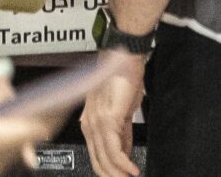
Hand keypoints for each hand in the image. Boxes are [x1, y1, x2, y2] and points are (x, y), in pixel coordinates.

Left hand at [81, 49, 147, 176]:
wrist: (125, 56)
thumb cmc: (123, 75)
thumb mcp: (124, 108)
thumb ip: (123, 131)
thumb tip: (125, 149)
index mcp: (90, 122)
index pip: (96, 153)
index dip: (107, 168)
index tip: (120, 175)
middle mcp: (89, 124)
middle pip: (97, 160)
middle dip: (111, 174)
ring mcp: (97, 123)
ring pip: (104, 158)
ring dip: (118, 172)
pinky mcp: (108, 119)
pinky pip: (114, 148)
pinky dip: (123, 162)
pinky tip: (131, 168)